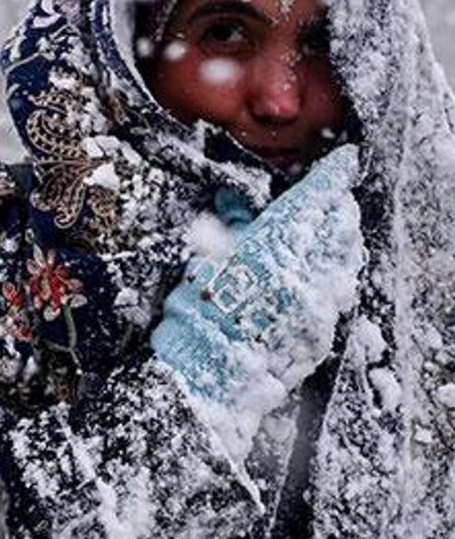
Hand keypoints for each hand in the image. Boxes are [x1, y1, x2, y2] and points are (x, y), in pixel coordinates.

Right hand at [151, 145, 364, 458]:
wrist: (204, 376)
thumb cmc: (194, 316)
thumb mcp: (204, 261)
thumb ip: (229, 228)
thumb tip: (234, 205)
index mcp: (272, 247)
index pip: (313, 201)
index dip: (331, 177)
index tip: (342, 162)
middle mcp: (304, 273)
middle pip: (338, 227)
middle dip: (336, 209)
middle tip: (331, 200)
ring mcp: (318, 304)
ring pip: (345, 259)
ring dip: (339, 242)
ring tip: (331, 234)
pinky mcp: (321, 330)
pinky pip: (336, 293)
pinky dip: (332, 277)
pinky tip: (320, 275)